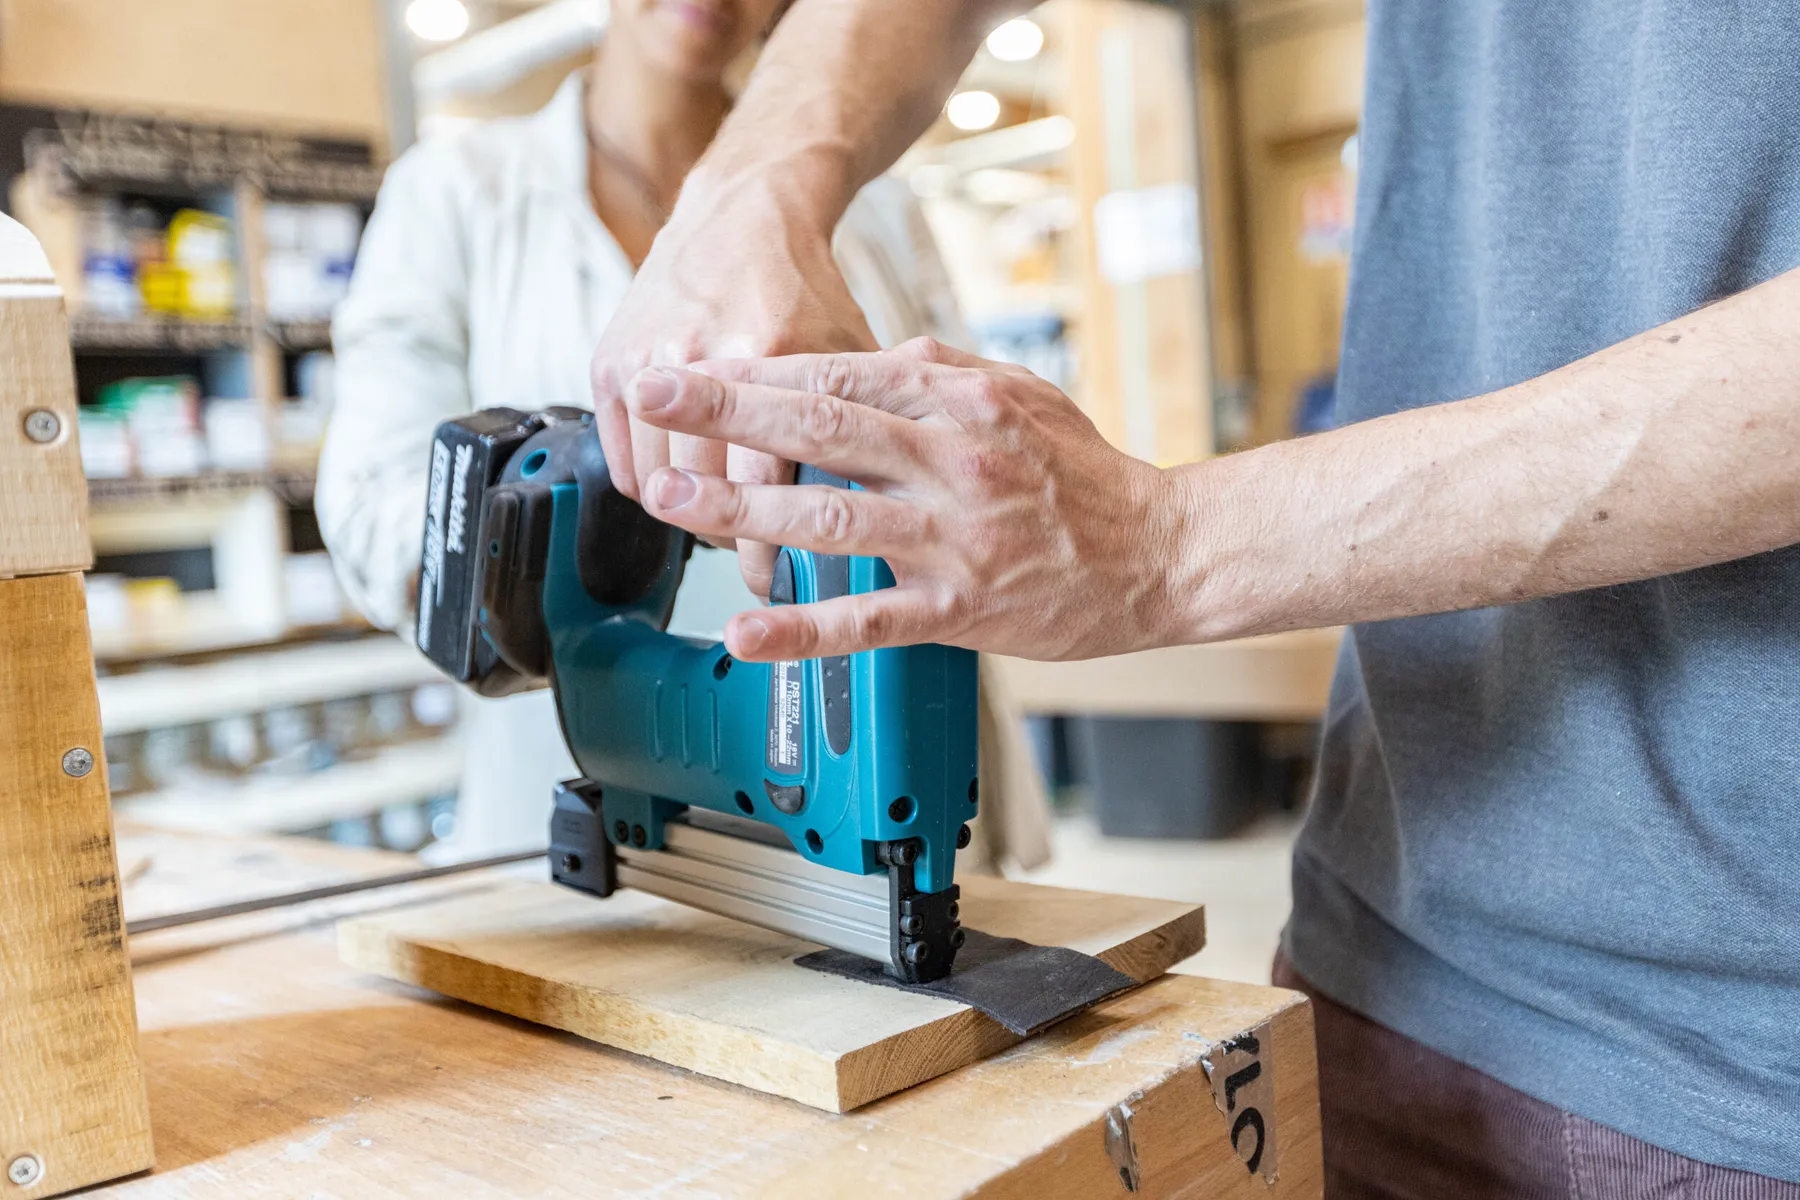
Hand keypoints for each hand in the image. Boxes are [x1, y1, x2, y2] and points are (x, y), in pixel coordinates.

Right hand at [590, 175, 876, 595]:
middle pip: (706, 493)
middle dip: (734, 543)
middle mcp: (703, 354)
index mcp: (775, 356)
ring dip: (690, 518)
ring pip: (656, 487)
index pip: (766, 487)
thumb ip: (859, 429)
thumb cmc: (805, 292)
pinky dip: (653, 489)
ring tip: (726, 527)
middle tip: (758, 570)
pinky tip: (689, 489)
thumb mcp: (852, 357)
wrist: (743, 213)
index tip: (788, 582)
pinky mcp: (609, 362)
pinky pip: (622, 463)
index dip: (776, 548)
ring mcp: (648, 358)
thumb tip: (878, 519)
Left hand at [623, 338, 1191, 661]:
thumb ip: (938, 371)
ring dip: (743, 508)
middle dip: (724, 410)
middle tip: (653, 394)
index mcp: (960, 400)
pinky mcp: (962, 608)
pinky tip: (746, 630)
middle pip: (820, 427)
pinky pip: (869, 618)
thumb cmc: (1083, 475)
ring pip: (831, 517)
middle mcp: (952, 459)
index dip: (754, 373)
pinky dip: (803, 625)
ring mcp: (954, 536)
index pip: (838, 374)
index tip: (691, 365)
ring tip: (677, 501)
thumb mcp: (1017, 391)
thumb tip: (866, 356)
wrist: (1160, 551)